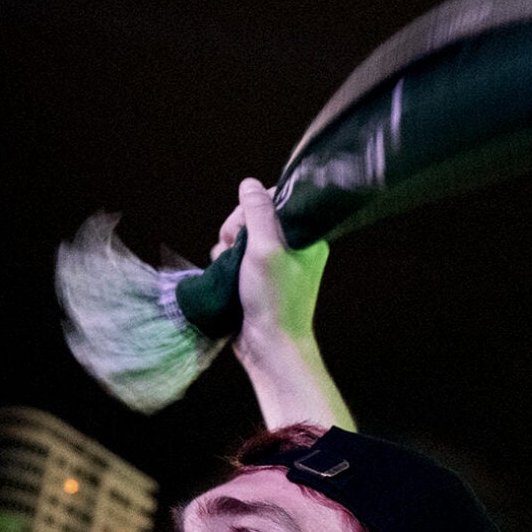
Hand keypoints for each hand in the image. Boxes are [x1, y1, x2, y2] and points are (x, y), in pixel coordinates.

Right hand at [217, 177, 330, 361]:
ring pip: (239, 237)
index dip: (253, 206)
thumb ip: (257, 213)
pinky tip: (224, 276)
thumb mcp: (265, 249)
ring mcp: (274, 263)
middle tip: (230, 245)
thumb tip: (250, 184)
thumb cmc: (274, 301)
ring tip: (229, 267)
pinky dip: (224, 263)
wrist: (270, 348)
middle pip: (253, 216)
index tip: (243, 223)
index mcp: (307, 236)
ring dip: (227, 249)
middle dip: (235, 229)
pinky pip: (234, 257)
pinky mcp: (256, 277)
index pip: (276, 199)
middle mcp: (293, 247)